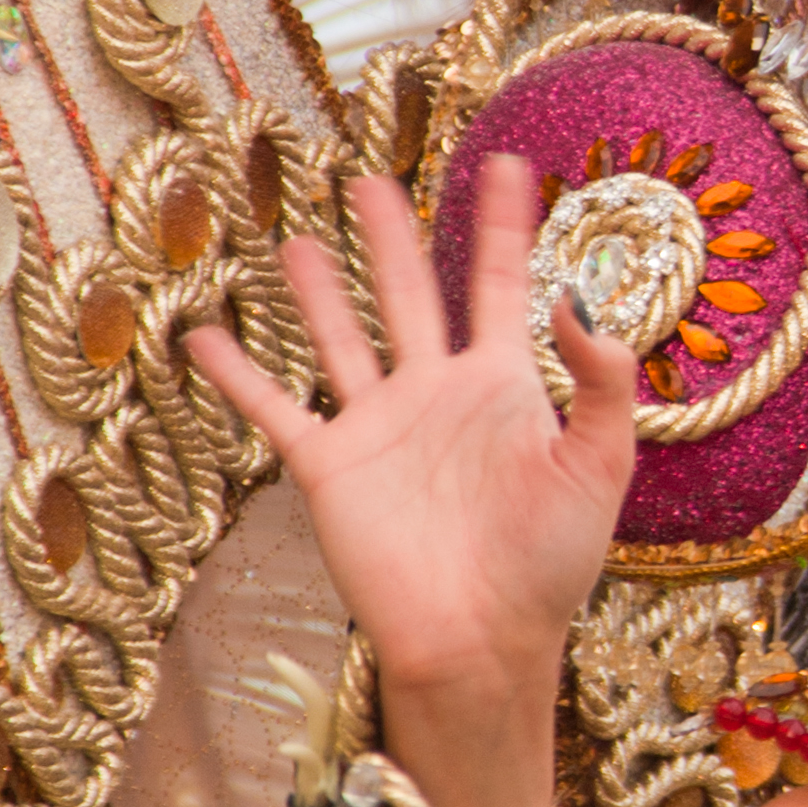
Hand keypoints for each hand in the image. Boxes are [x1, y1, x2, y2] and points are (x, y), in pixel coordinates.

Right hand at [186, 161, 636, 724]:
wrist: (481, 644)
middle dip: (392, 237)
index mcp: (505, 386)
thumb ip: (602, 379)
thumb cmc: (550, 565)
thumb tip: (577, 295)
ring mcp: (380, 427)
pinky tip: (205, 335)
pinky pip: (277, 408)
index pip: (501, 283)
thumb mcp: (600, 464)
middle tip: (371, 179)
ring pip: (342, 337)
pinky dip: (238, 373)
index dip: (504, 223)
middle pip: (410, 292)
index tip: (509, 162)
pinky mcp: (331, 468)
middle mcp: (437, 393)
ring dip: (318, 290)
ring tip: (292, 237)